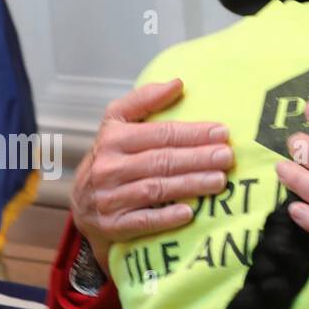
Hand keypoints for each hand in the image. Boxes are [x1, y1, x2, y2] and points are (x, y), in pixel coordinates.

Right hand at [71, 79, 233, 272]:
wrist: (83, 206)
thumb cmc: (110, 159)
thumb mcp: (116, 124)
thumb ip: (144, 100)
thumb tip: (178, 83)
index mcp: (113, 139)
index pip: (159, 134)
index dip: (192, 133)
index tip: (221, 132)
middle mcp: (109, 167)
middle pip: (161, 161)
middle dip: (197, 158)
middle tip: (226, 156)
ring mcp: (111, 198)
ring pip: (156, 189)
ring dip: (190, 185)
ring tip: (219, 180)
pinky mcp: (114, 225)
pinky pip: (143, 221)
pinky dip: (165, 217)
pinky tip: (188, 213)